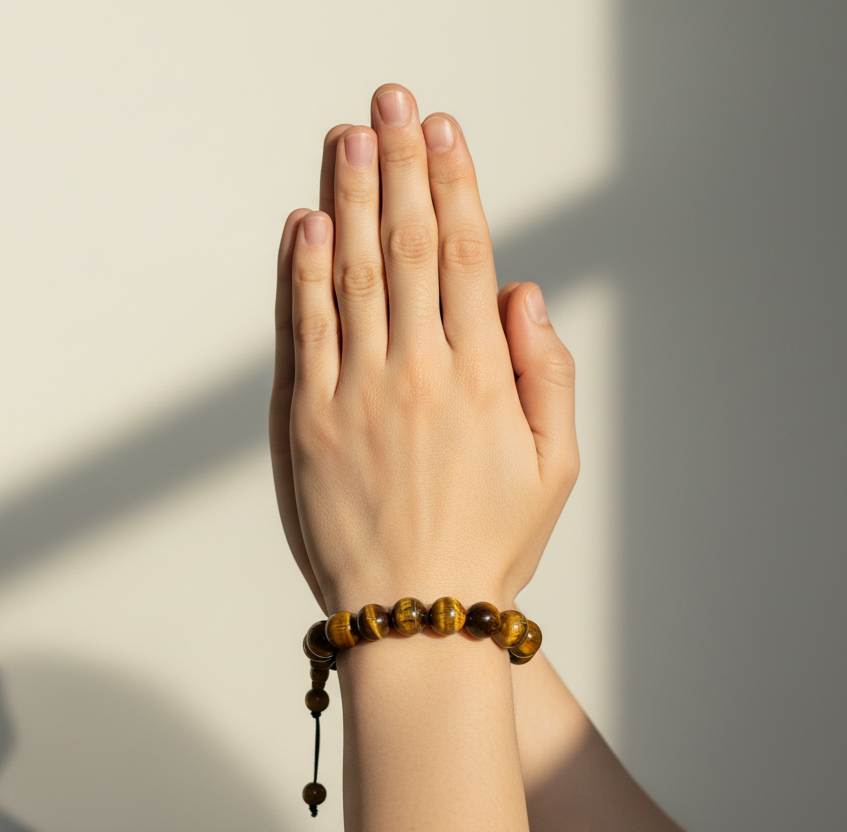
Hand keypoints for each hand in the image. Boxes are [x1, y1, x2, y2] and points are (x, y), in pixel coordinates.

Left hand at [270, 84, 577, 612]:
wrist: (411, 614)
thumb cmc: (489, 543)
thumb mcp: (556, 468)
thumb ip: (549, 376)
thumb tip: (524, 296)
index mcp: (482, 379)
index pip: (463, 256)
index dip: (453, 186)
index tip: (442, 131)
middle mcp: (417, 372)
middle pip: (403, 247)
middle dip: (398, 165)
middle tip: (391, 101)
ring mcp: (353, 393)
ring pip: (348, 274)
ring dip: (345, 198)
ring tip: (347, 135)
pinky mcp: (303, 420)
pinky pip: (303, 330)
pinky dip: (300, 272)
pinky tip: (303, 223)